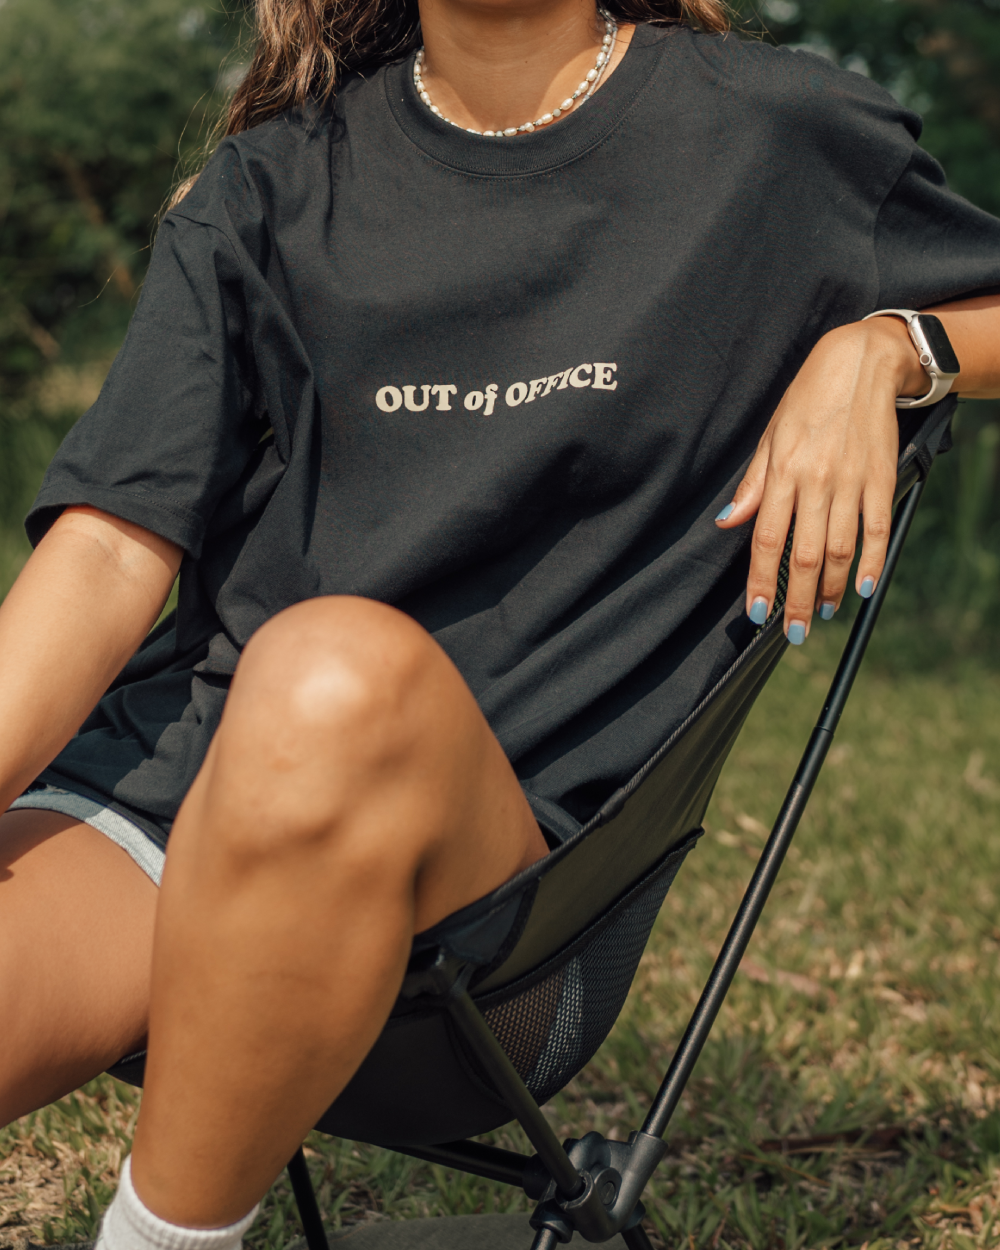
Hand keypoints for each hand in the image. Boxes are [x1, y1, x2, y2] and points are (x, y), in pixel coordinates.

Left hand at [715, 318, 923, 642]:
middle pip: (805, 556)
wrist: (861, 364)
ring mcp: (851, 482)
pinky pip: (877, 529)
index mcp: (783, 473)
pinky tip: (865, 588)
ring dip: (833, 589)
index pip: (767, 540)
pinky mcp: (881, 478)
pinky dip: (872, 563)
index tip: (758, 612)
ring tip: (825, 613)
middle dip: (799, 601)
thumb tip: (727, 522)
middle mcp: (816, 481)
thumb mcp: (769, 437)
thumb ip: (752, 485)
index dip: (762, 581)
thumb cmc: (808, 401)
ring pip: (841, 550)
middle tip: (794, 632)